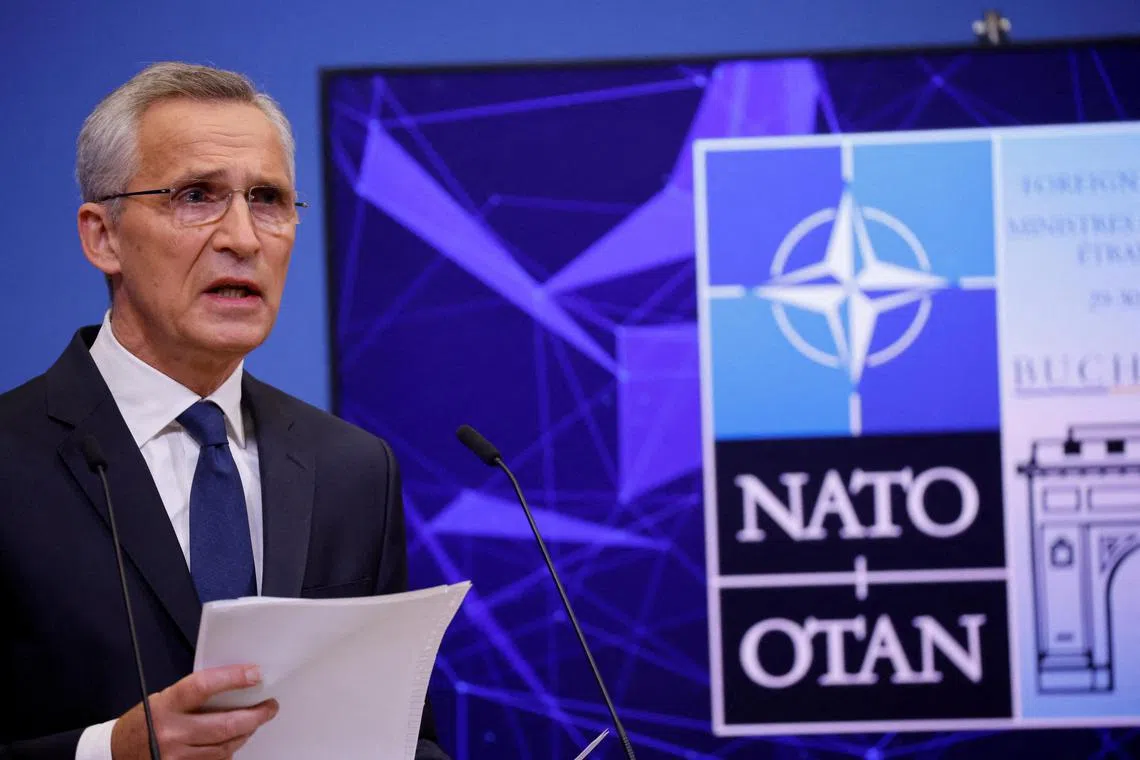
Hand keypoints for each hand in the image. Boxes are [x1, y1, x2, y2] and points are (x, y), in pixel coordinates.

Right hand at [111, 665, 277, 759]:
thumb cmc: (146, 720)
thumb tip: (236, 684)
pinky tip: (233, 740)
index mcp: (168, 704)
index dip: (233, 678)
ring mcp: (177, 756)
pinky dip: (229, 749)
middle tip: (270, 706)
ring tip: (253, 722)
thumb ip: (197, 694)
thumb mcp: (166, 698)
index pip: (204, 686)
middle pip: (225, 725)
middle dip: (255, 716)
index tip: (255, 674)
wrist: (117, 752)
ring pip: (225, 746)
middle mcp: (172, 732)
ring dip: (245, 733)